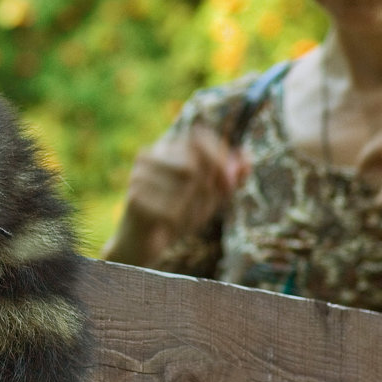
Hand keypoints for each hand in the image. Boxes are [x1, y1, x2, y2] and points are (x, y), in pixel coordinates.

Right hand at [104, 125, 246, 266]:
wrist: (142, 242)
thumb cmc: (177, 214)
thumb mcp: (209, 197)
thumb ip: (229, 178)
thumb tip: (247, 159)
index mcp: (167, 148)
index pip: (199, 138)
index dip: (220, 158)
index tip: (231, 183)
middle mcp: (150, 156)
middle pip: (194, 165)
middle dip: (208, 191)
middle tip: (208, 210)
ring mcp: (139, 176)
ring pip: (185, 188)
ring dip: (194, 209)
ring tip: (186, 221)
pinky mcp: (134, 198)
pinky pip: (171, 210)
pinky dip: (179, 222)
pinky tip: (171, 228)